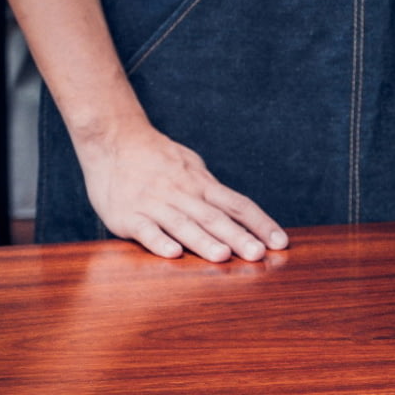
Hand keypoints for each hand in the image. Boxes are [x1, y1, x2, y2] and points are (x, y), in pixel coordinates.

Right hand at [73, 120, 288, 261]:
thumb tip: (240, 212)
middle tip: (258, 255)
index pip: (238, 204)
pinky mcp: (128, 215)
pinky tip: (173, 254)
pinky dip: (159, 241)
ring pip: (183, 224)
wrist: (114, 138)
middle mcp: (182, 193)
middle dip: (238, 237)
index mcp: (201, 184)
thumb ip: (212, 191)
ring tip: (223, 256)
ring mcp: (155, 204)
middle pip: (214, 217)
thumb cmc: (157, 158)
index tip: (281, 243)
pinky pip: (146, 229)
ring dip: (204, 241)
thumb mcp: (191, 167)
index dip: (260, 223)